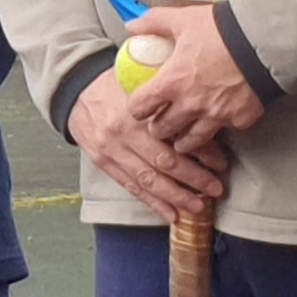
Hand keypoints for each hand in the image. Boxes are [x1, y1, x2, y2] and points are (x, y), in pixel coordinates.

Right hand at [67, 50, 227, 218]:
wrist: (76, 91)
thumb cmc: (115, 84)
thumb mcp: (143, 81)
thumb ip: (168, 100)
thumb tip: (203, 120)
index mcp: (136, 112)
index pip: (174, 137)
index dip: (201, 152)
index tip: (221, 162)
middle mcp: (123, 134)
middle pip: (164, 163)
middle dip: (193, 180)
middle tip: (216, 189)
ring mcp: (112, 152)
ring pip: (148, 181)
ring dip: (175, 197)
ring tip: (197, 207)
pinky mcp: (104, 164)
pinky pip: (132, 187)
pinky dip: (153, 203)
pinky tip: (170, 214)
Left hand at [116, 3, 263, 152]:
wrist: (264, 38)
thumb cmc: (224, 29)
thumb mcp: (182, 19)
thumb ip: (153, 23)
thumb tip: (133, 26)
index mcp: (172, 82)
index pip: (140, 107)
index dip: (136, 108)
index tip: (140, 107)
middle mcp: (191, 104)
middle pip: (162, 129)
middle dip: (158, 127)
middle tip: (160, 123)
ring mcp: (216, 115)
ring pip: (191, 141)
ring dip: (183, 139)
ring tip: (183, 136)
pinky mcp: (239, 119)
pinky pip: (225, 130)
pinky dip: (219, 128)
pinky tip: (217, 122)